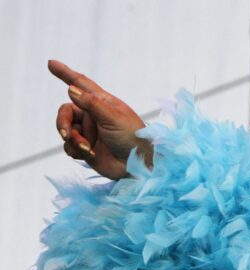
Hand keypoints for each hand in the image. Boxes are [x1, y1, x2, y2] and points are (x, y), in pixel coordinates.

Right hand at [48, 60, 150, 178]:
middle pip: (66, 111)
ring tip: (87, 148)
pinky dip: (75, 150)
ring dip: (72, 139)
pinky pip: (69, 146)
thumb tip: (71, 89)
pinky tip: (89, 154)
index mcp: (102, 102)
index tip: (50, 63)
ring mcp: (89, 132)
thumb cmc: (133, 138)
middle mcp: (93, 115)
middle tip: (66, 134)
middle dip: (63, 122)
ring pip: (66, 129)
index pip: (81, 84)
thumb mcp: (113, 117)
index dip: (65, 74)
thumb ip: (91, 103)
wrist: (138, 166)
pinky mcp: (86, 148)